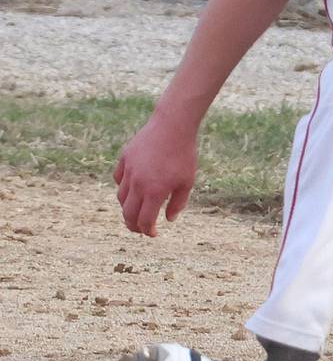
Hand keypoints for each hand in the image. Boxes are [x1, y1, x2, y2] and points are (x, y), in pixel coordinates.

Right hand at [113, 113, 198, 235]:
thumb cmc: (184, 155)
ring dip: (127, 208)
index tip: (153, 233)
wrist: (172, 127)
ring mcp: (128, 170)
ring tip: (135, 212)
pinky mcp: (124, 158)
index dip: (147, 231)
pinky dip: (123, 188)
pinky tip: (131, 191)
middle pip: (128, 213)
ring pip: (121, 197)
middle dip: (133, 225)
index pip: (144, 220)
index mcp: (154, 192)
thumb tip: (168, 220)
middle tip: (140, 229)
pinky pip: (118, 179)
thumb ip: (177, 203)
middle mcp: (137, 183)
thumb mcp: (187, 182)